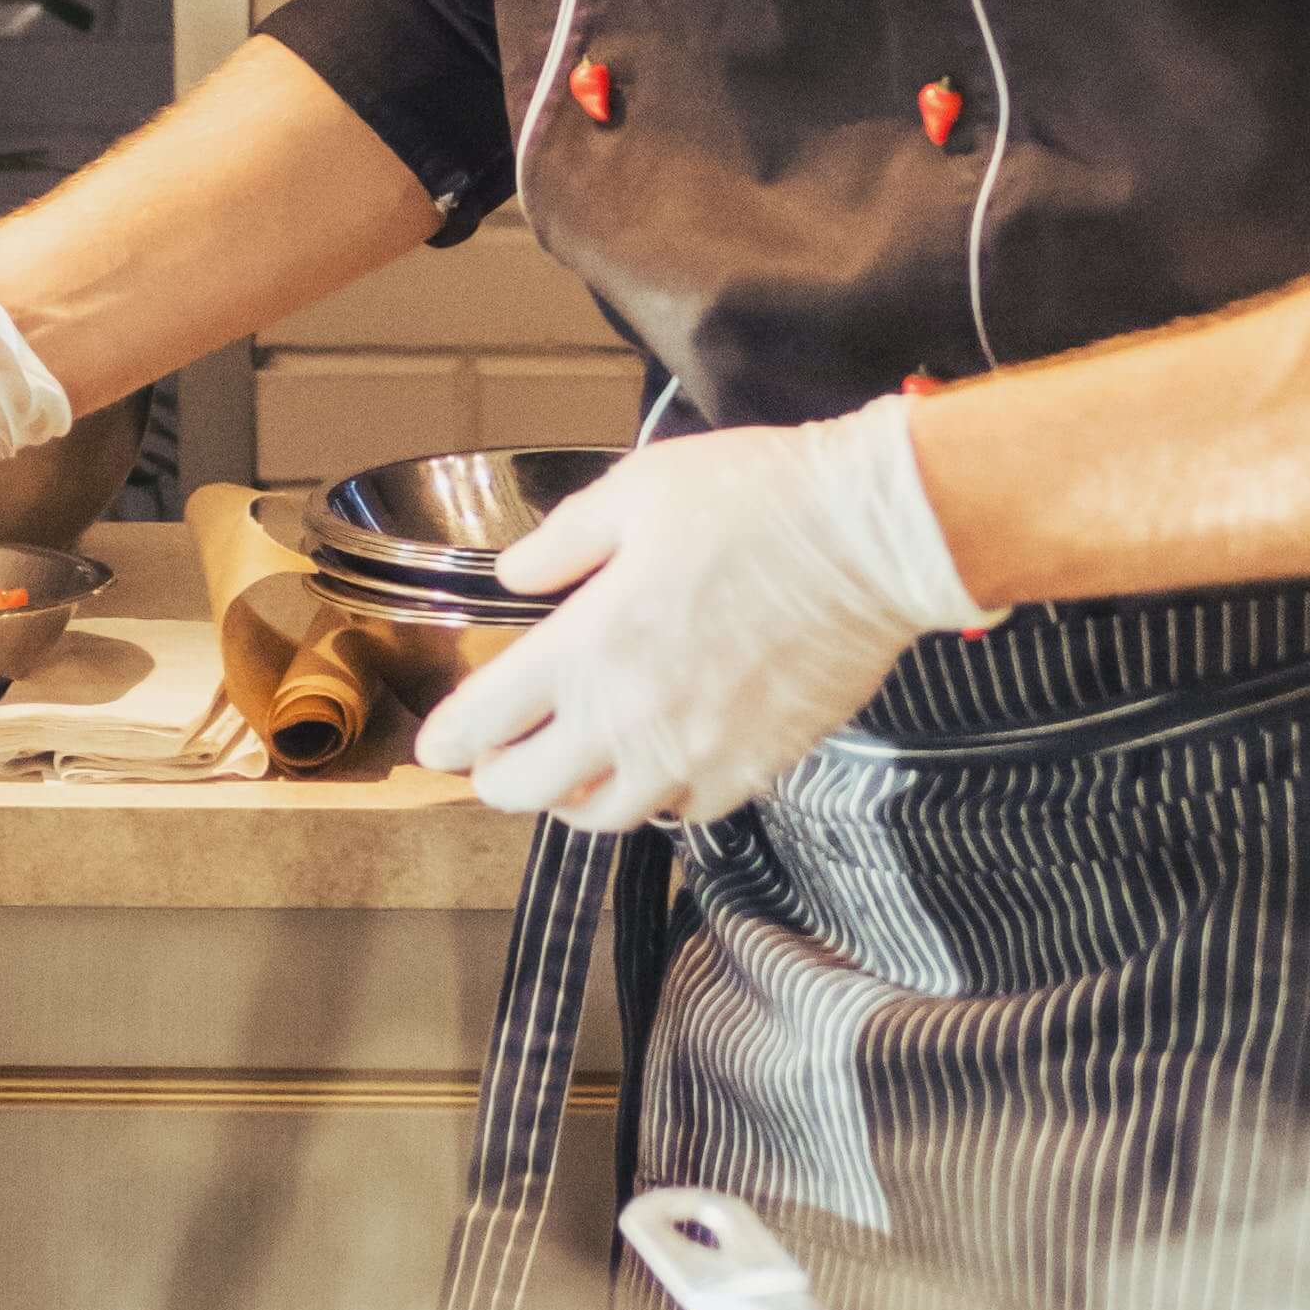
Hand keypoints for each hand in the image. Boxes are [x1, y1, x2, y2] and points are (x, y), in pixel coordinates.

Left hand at [414, 402, 986, 832]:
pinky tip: (660, 769)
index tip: (437, 746)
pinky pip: (686, 814)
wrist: (873, 540)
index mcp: (586, 649)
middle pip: (529, 791)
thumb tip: (514, 577)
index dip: (448, 739)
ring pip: (606, 819)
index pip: (486, 720)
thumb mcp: (638, 490)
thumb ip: (563, 542)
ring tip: (572, 777)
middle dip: (498, 780)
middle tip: (496, 764)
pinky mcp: (755, 770)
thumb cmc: (756, 501)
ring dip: (574, 802)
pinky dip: (659, 800)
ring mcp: (694, 756)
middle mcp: (629, 720)